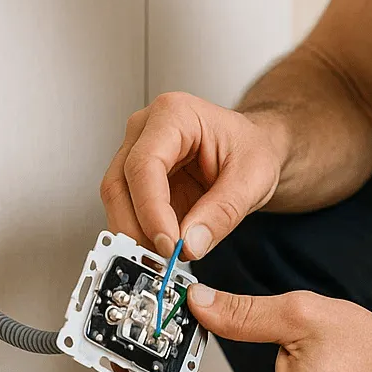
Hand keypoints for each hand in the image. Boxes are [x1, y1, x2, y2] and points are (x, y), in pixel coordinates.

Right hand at [99, 92, 282, 258]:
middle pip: (119, 183)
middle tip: (165, 257)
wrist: (254, 149)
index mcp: (174, 114)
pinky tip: (164, 247)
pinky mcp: (137, 180)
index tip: (168, 242)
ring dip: (137, 235)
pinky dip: (142, 235)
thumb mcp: (253, 178)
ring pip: (117, 200)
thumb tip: (190, 243)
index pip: (145, 164)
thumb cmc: (252, 148)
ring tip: (169, 255)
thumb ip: (223, 211)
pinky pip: (127, 211)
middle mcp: (146, 130)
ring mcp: (137, 153)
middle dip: (138, 228)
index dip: (151, 209)